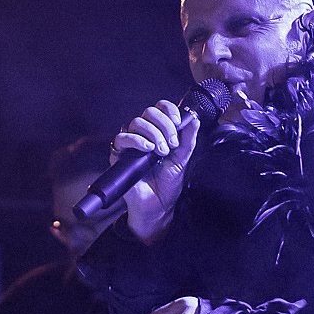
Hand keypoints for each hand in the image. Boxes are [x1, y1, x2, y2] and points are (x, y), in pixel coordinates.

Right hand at [111, 100, 199, 242]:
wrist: (158, 206)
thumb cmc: (167, 184)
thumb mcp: (182, 159)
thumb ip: (188, 139)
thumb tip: (194, 119)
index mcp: (158, 132)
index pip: (159, 108)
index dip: (168, 110)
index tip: (178, 122)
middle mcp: (142, 135)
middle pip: (148, 112)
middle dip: (164, 125)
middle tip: (171, 144)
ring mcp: (130, 144)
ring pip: (136, 122)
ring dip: (153, 133)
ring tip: (161, 151)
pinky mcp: (119, 155)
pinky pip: (122, 138)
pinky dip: (136, 140)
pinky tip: (148, 149)